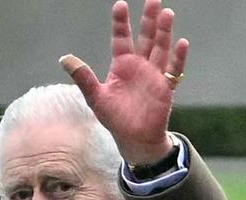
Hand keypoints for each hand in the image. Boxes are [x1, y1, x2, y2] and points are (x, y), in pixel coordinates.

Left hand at [60, 0, 188, 164]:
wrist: (133, 139)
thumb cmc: (115, 118)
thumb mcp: (95, 97)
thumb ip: (83, 78)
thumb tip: (64, 58)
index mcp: (121, 65)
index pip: (121, 38)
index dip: (120, 23)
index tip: (120, 5)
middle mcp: (139, 66)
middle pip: (145, 37)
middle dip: (148, 19)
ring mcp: (154, 75)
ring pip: (160, 48)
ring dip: (164, 32)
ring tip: (166, 13)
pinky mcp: (165, 88)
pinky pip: (173, 70)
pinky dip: (178, 58)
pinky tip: (181, 43)